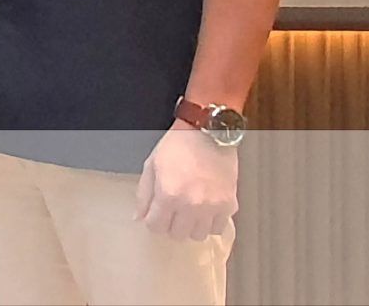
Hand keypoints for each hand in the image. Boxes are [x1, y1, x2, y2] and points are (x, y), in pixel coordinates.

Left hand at [135, 123, 239, 240]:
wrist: (210, 132)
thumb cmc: (179, 145)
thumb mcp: (152, 165)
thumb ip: (144, 194)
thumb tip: (139, 217)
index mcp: (168, 195)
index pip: (156, 227)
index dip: (153, 220)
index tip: (156, 214)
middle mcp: (191, 205)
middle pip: (177, 234)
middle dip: (171, 224)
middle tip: (173, 211)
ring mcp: (212, 207)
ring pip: (198, 235)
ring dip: (191, 226)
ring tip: (190, 211)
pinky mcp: (229, 204)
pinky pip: (218, 228)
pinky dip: (211, 223)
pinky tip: (206, 210)